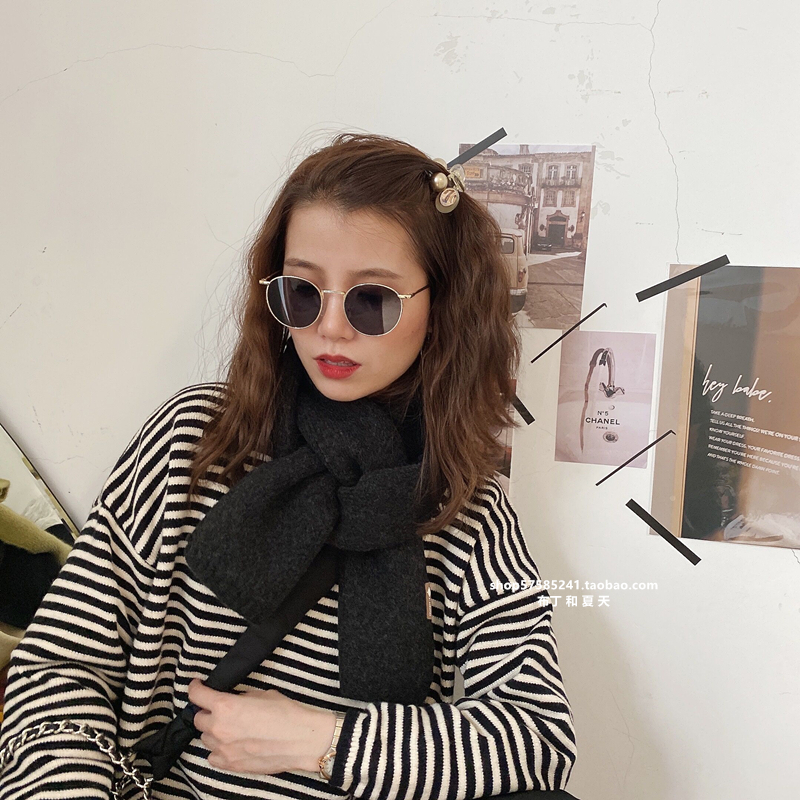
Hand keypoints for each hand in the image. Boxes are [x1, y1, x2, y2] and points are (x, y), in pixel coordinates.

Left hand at [187, 678, 336, 774]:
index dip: (195, 688)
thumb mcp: (261, 694)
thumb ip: (240, 698)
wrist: (300, 739)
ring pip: (206, 738)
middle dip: (208, 712)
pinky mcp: (230, 765)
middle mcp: (219, 728)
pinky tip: (231, 744)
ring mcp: (223, 749)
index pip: (197, 696)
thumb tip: (233, 701)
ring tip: (231, 728)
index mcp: (225, 706)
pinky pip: (213, 756)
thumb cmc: (285, 713)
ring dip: (214, 731)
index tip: (197, 686)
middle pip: (199, 719)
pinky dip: (219, 750)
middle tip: (221, 710)